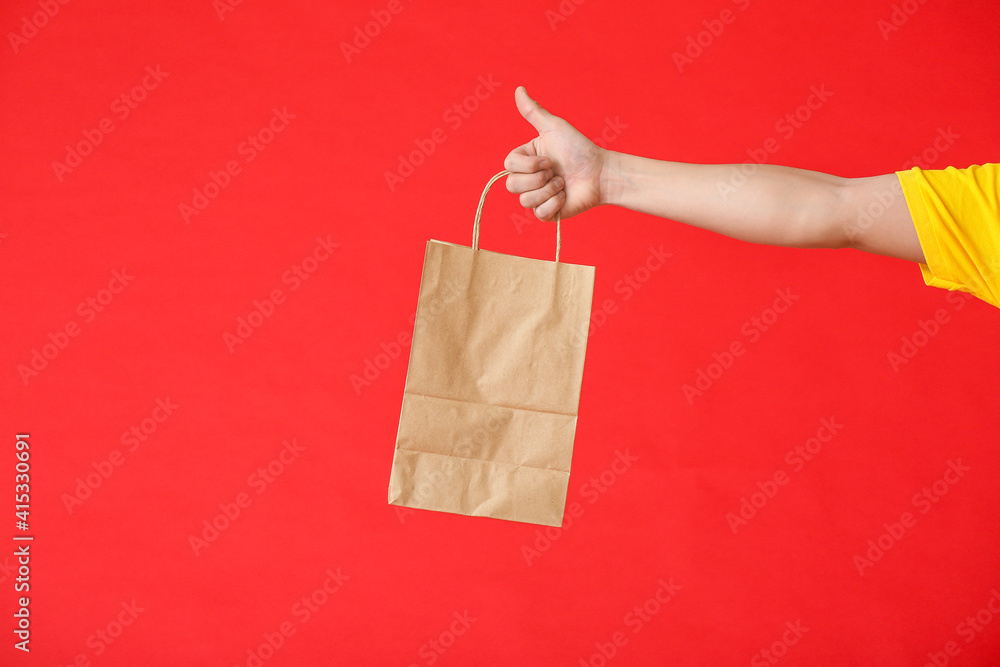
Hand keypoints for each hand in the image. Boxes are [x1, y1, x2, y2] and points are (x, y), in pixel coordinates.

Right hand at [504, 86, 608, 220]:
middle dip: (538, 178)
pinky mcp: (546, 213)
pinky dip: (555, 204)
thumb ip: (533, 112)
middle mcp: (527, 178)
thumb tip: (518, 89)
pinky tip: (565, 196)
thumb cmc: (579, 149)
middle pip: (512, 185)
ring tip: (563, 184)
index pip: (508, 165)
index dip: (528, 165)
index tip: (548, 159)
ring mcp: (536, 197)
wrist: (599, 173)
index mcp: (525, 159)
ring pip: (525, 201)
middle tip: (557, 172)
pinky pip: (539, 214)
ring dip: (549, 190)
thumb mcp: (554, 128)